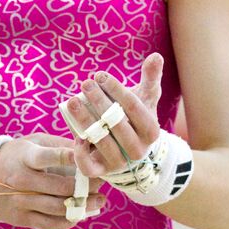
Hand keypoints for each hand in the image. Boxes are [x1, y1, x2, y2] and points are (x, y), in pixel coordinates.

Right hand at [0, 133, 104, 228]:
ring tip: (99, 200)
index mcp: (26, 157)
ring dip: (84, 206)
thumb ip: (60, 145)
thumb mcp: (35, 141)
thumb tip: (89, 149)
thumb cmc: (19, 154)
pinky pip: (50, 224)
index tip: (88, 156)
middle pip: (60, 188)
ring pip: (58, 208)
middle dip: (86, 186)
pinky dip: (69, 220)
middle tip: (101, 183)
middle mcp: (21, 179)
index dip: (69, 157)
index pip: (49, 157)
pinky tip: (81, 213)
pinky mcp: (21, 218)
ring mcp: (20, 201)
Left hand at [68, 53, 163, 178]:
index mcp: (151, 130)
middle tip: (85, 83)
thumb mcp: (145, 98)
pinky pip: (89, 167)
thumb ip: (150, 78)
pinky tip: (76, 135)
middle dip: (98, 101)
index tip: (100, 75)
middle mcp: (137, 149)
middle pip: (116, 122)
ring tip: (73, 101)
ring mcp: (120, 163)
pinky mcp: (101, 172)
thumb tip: (156, 56)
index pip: (132, 106)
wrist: (130, 152)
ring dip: (85, 120)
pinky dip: (80, 153)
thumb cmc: (136, 119)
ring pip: (101, 141)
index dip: (115, 89)